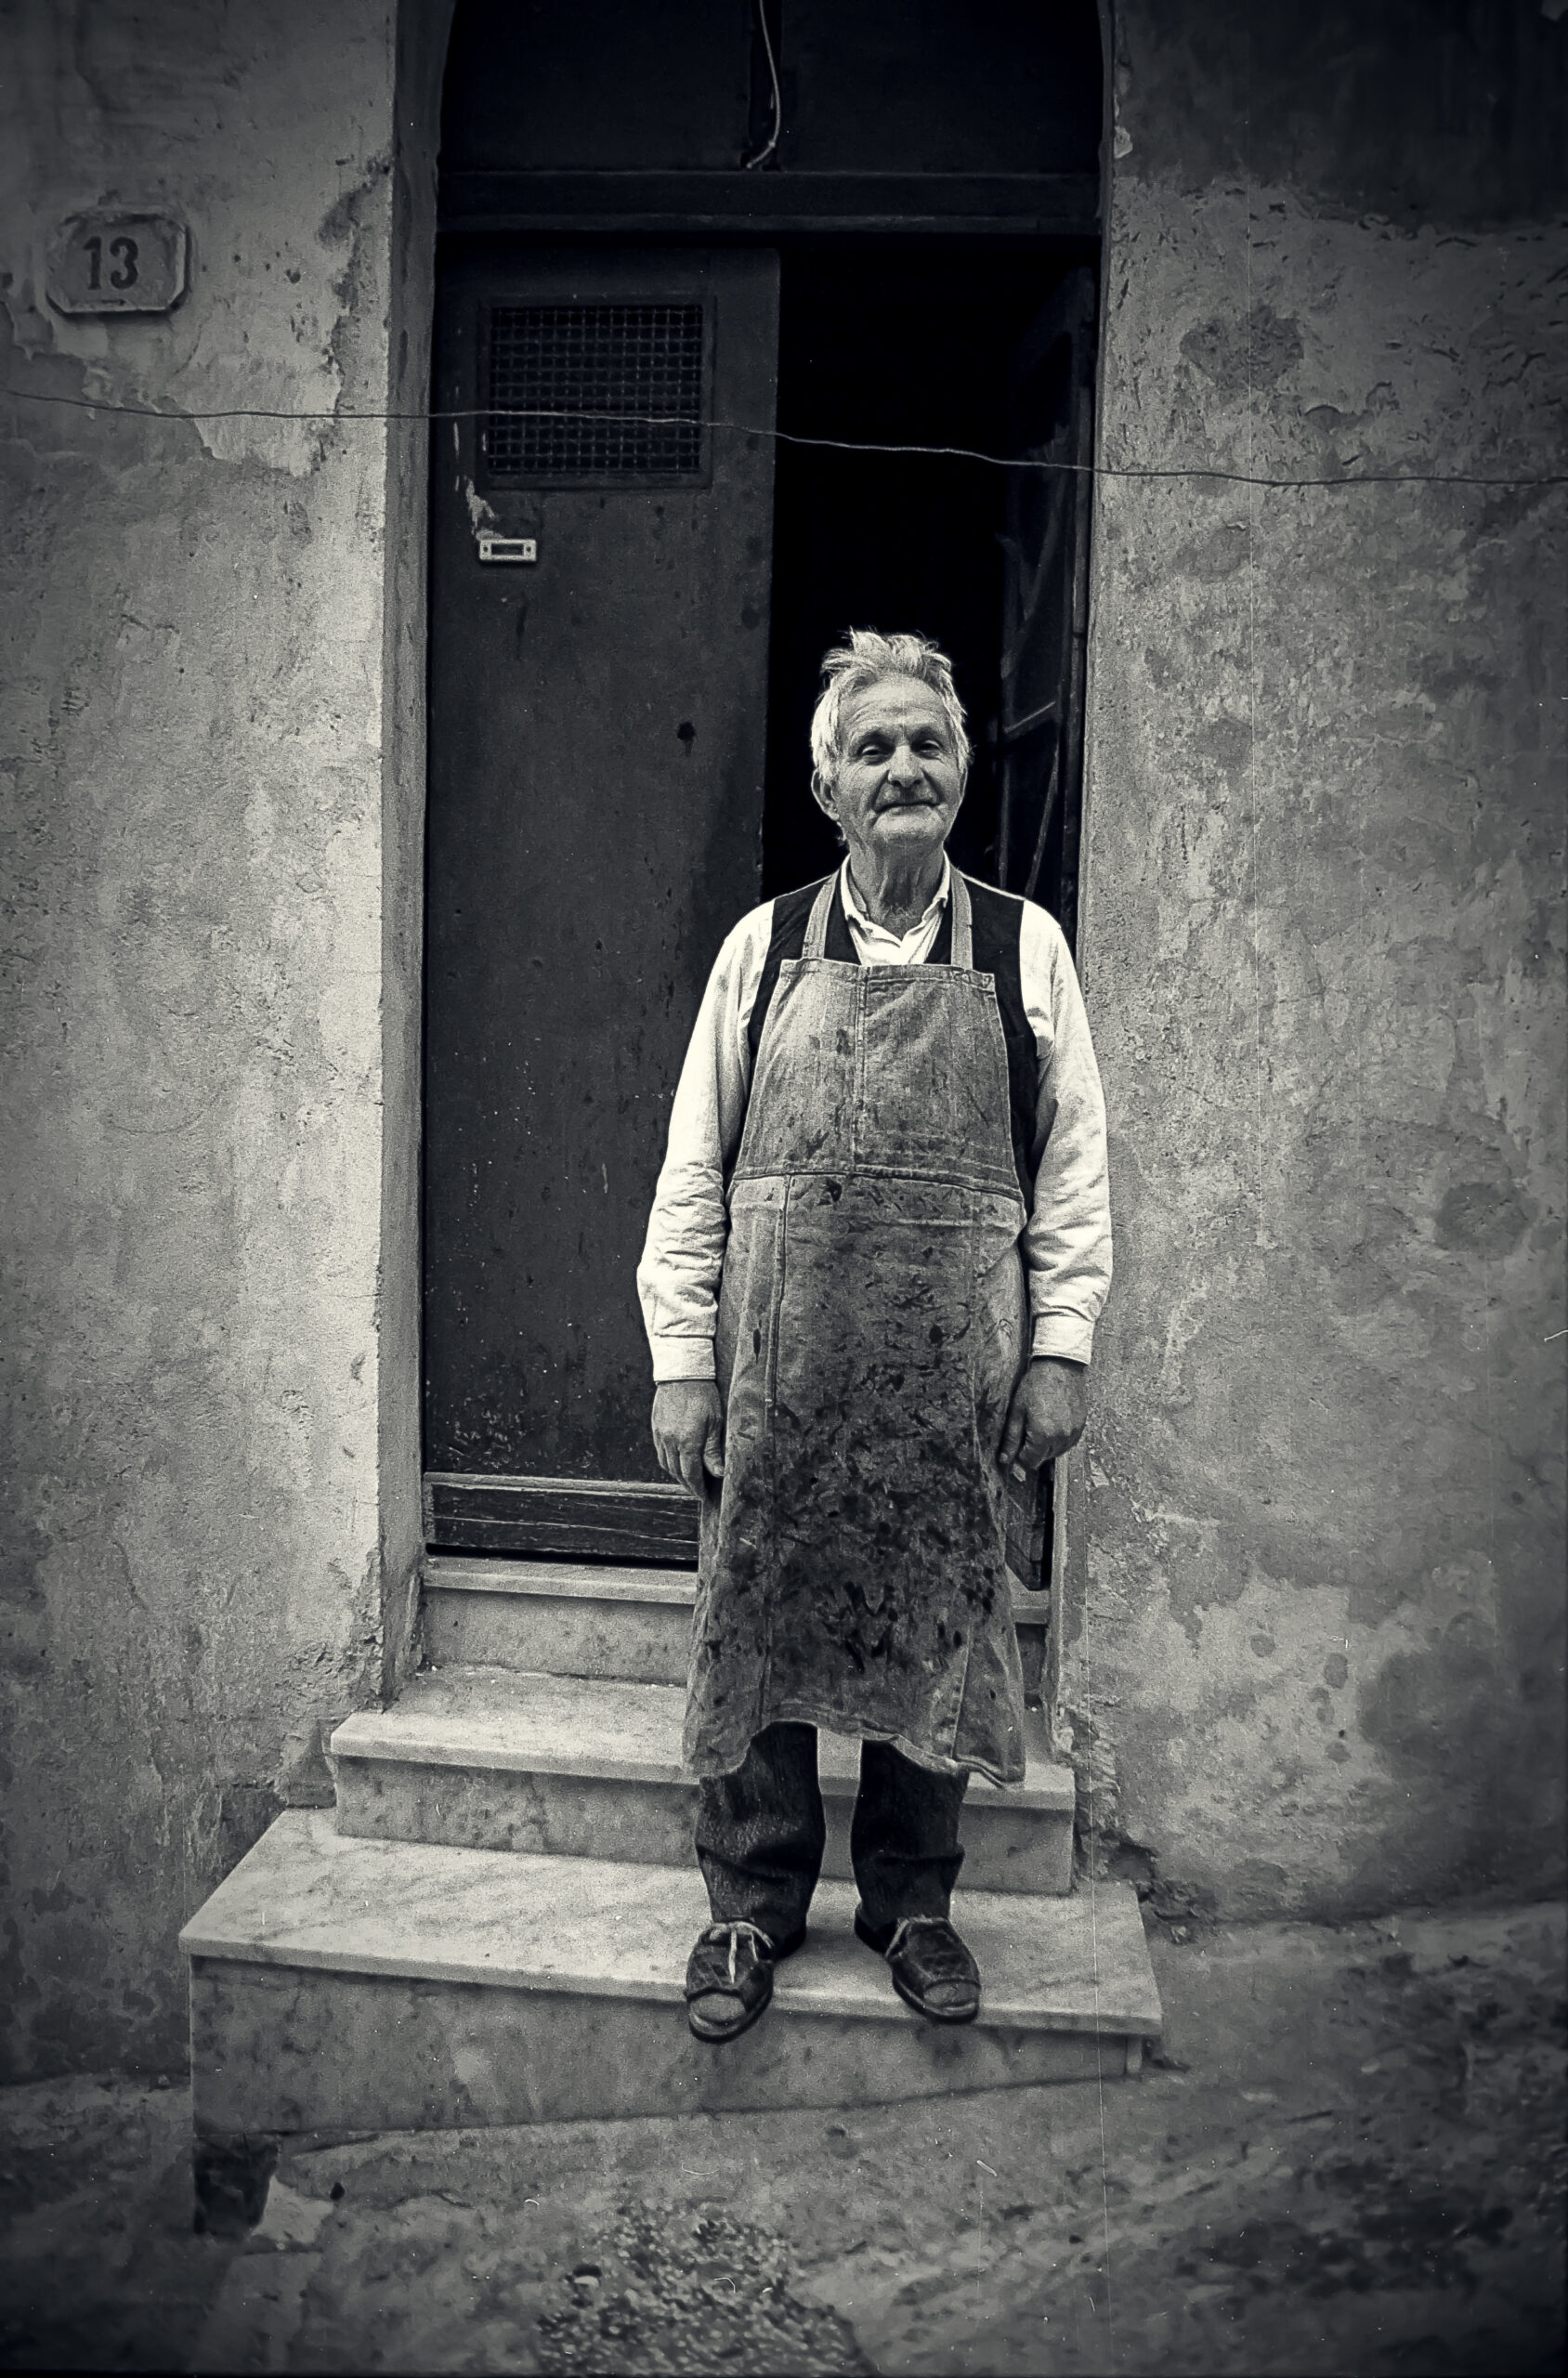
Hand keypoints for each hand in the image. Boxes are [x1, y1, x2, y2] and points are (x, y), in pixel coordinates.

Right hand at [652, 1380, 725, 1498]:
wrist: (682, 1373)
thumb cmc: (703, 1395)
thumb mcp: (715, 1422)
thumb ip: (713, 1450)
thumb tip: (718, 1473)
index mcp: (688, 1442)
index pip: (691, 1475)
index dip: (698, 1489)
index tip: (704, 1497)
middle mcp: (671, 1442)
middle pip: (678, 1473)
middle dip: (688, 1485)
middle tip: (699, 1491)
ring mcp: (661, 1435)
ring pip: (667, 1465)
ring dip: (678, 1475)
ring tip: (689, 1479)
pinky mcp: (656, 1428)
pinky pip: (660, 1453)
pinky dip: (669, 1462)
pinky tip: (677, 1462)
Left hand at [998, 1357, 1088, 1471]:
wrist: (1060, 1365)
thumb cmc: (1036, 1385)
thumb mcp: (1017, 1410)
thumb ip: (1011, 1439)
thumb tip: (1004, 1460)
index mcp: (1043, 1435)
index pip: (1030, 1462)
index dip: (1021, 1454)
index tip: (1018, 1441)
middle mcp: (1061, 1438)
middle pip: (1043, 1458)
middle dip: (1033, 1449)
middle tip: (1028, 1426)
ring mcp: (1073, 1433)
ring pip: (1057, 1451)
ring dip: (1047, 1444)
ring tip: (1041, 1421)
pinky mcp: (1081, 1426)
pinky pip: (1068, 1442)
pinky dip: (1059, 1438)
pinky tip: (1053, 1421)